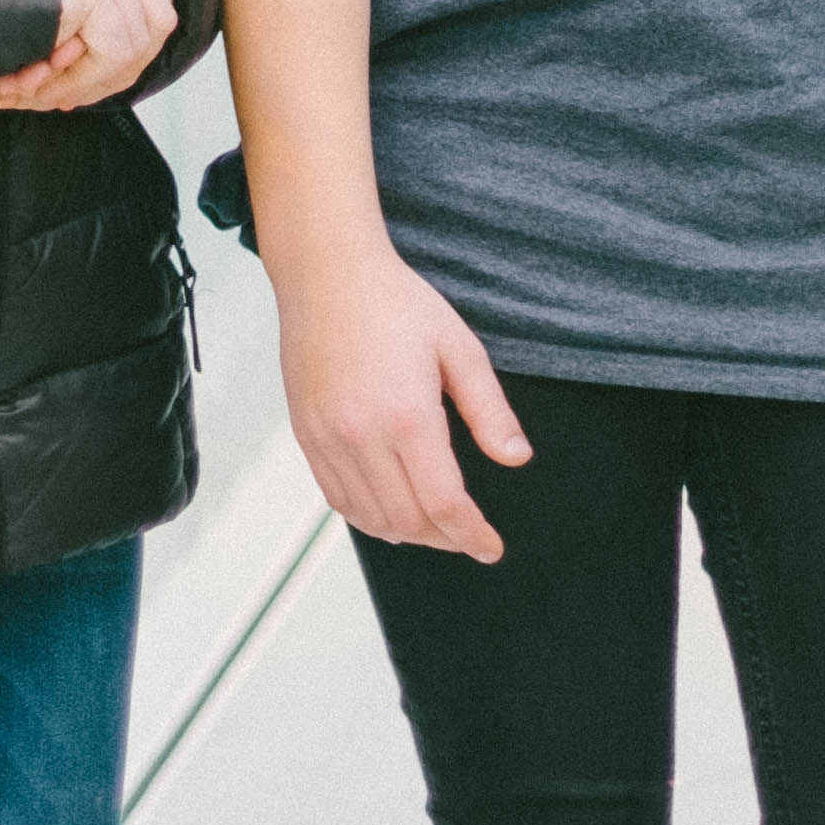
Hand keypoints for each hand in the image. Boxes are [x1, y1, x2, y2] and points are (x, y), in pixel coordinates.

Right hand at [0, 0, 195, 111]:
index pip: (154, 24)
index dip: (118, 67)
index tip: (69, 94)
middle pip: (146, 41)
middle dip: (99, 82)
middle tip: (48, 100)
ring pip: (126, 53)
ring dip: (77, 85)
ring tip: (27, 92)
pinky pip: (108, 53)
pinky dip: (73, 80)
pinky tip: (28, 81)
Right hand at [277, 238, 532, 555]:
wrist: (327, 275)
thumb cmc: (398, 304)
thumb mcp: (460, 348)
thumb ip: (489, 410)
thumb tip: (517, 459)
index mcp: (407, 416)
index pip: (443, 503)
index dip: (472, 535)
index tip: (492, 549)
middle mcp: (361, 437)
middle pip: (407, 520)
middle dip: (445, 538)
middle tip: (471, 536)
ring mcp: (327, 440)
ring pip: (370, 519)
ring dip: (408, 533)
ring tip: (438, 527)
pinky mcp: (307, 437)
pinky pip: (337, 500)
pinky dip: (369, 517)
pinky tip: (393, 510)